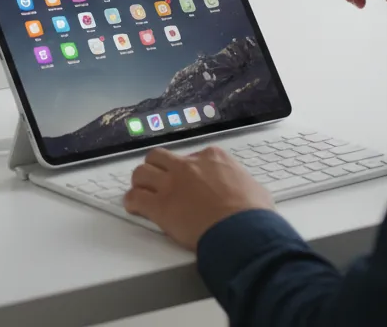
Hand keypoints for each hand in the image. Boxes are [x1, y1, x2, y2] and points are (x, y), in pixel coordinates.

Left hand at [123, 147, 273, 250]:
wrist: (241, 230)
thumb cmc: (252, 214)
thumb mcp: (254, 188)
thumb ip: (241, 185)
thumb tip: (247, 193)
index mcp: (212, 158)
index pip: (190, 156)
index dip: (186, 168)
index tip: (185, 178)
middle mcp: (188, 166)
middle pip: (159, 157)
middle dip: (156, 167)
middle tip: (156, 179)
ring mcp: (171, 184)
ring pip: (141, 173)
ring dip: (139, 182)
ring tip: (141, 191)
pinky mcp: (159, 206)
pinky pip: (135, 198)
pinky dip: (131, 202)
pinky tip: (133, 206)